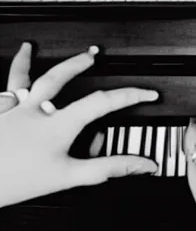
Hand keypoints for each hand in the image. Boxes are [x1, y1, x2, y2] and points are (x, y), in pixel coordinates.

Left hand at [0, 43, 157, 208]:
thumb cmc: (16, 181)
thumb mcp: (69, 178)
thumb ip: (108, 168)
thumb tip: (141, 165)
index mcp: (58, 124)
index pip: (103, 102)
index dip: (130, 95)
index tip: (147, 94)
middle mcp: (35, 111)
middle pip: (59, 78)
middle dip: (78, 64)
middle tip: (92, 56)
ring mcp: (12, 110)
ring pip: (22, 78)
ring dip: (28, 61)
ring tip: (29, 48)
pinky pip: (1, 93)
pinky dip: (4, 84)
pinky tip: (4, 80)